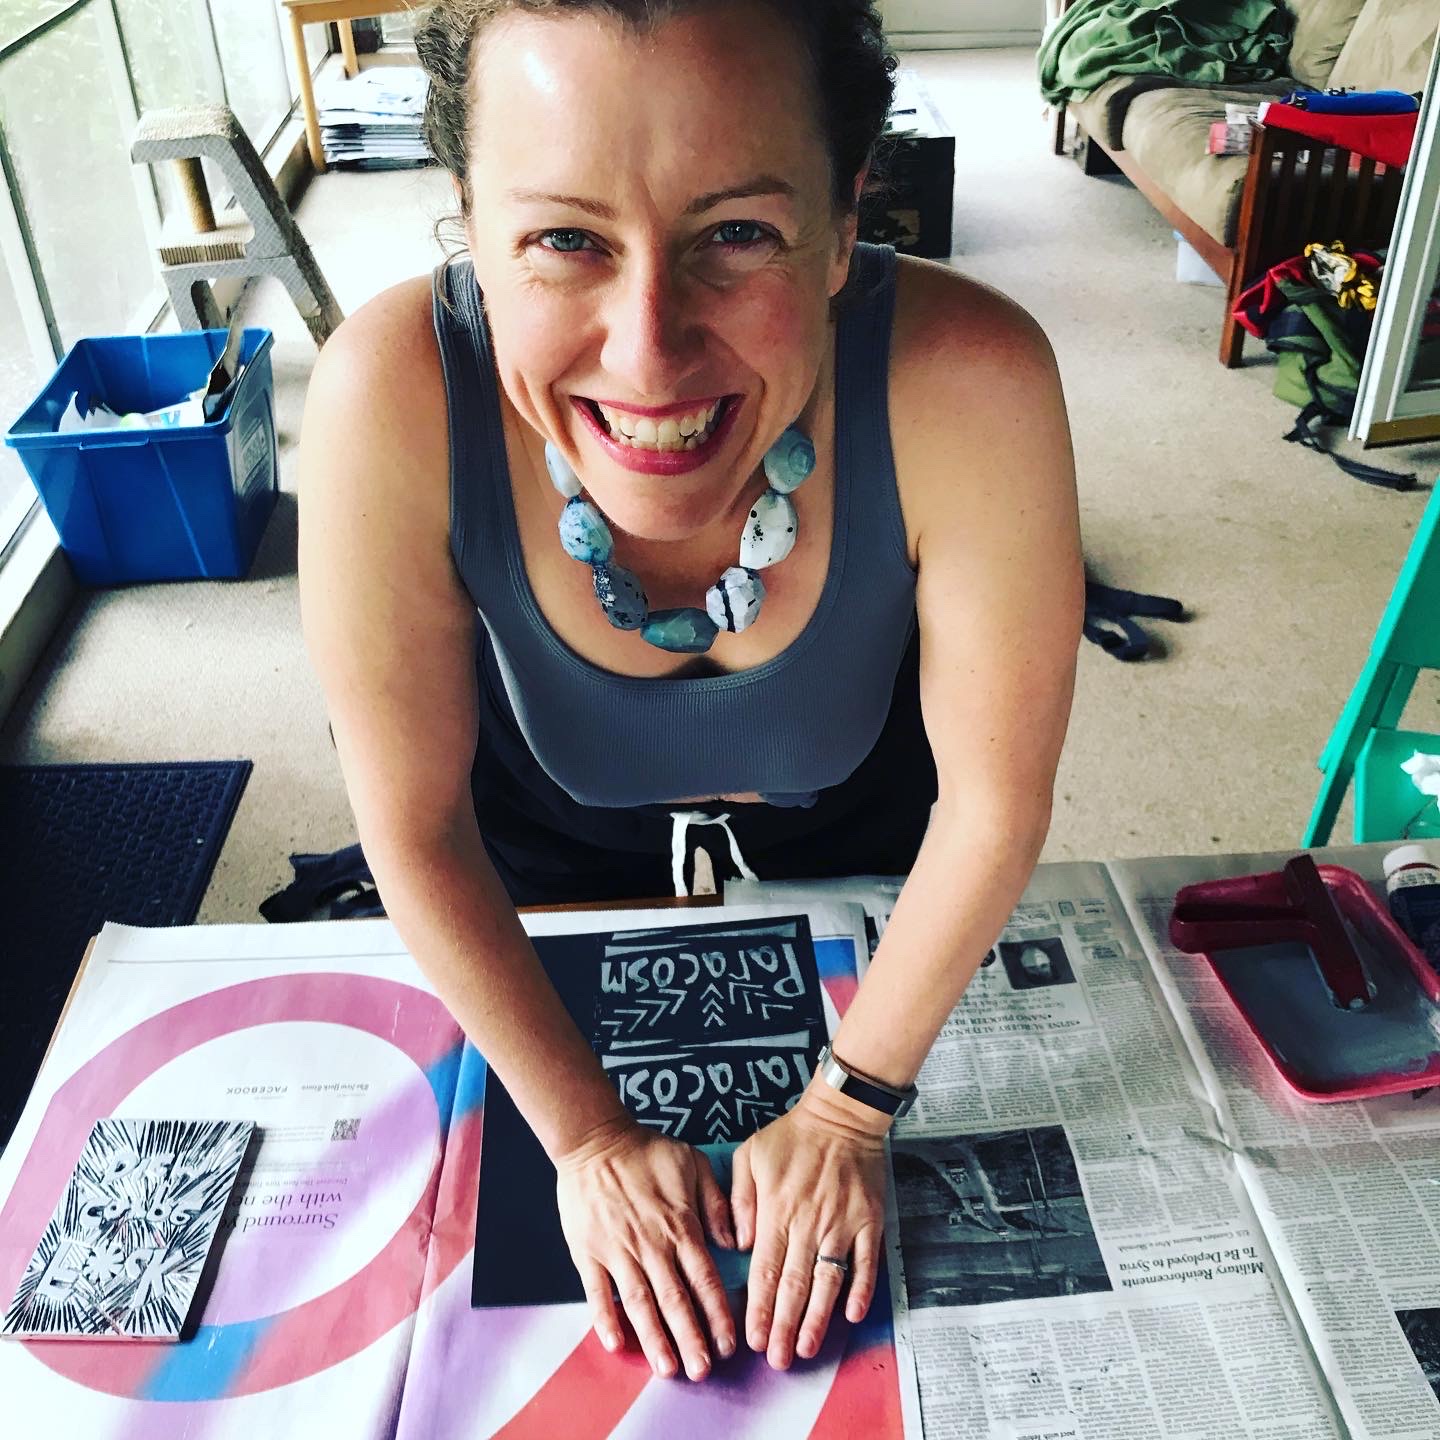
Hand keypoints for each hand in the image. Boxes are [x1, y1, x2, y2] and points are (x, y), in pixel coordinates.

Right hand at [555, 1116, 736, 1380]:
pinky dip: (605, 1319)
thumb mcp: (694, 1163)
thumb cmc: (647, 1151)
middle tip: (701, 1373)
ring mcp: (618, 1251)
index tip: (728, 1346)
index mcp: (681, 1226)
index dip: (717, 1315)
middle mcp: (652, 1245)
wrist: (595, 1140)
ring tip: (667, 1368)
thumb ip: (717, 1203)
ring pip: (639, 1303)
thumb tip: (733, 1242)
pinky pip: (597, 1292)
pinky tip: (615, 1344)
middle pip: (674, 1300)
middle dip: (690, 1339)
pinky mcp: (588, 1252)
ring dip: (654, 1338)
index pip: (704, 1280)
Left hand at [731, 1090, 887, 1368]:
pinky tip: (852, 1316)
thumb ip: (739, 1201)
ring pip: (828, 1281)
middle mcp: (809, 1222)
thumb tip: (740, 1244)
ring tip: (807, 1349)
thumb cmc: (792, 1137)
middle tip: (778, 1360)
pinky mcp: (869, 1222)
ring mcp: (842, 1224)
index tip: (753, 1339)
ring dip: (817, 1319)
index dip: (760, 1308)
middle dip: (785, 1327)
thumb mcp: (751, 1156)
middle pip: (794, 1285)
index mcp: (777, 1210)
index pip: (765, 1270)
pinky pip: (866, 1264)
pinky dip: (861, 1291)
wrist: (842, 1116)